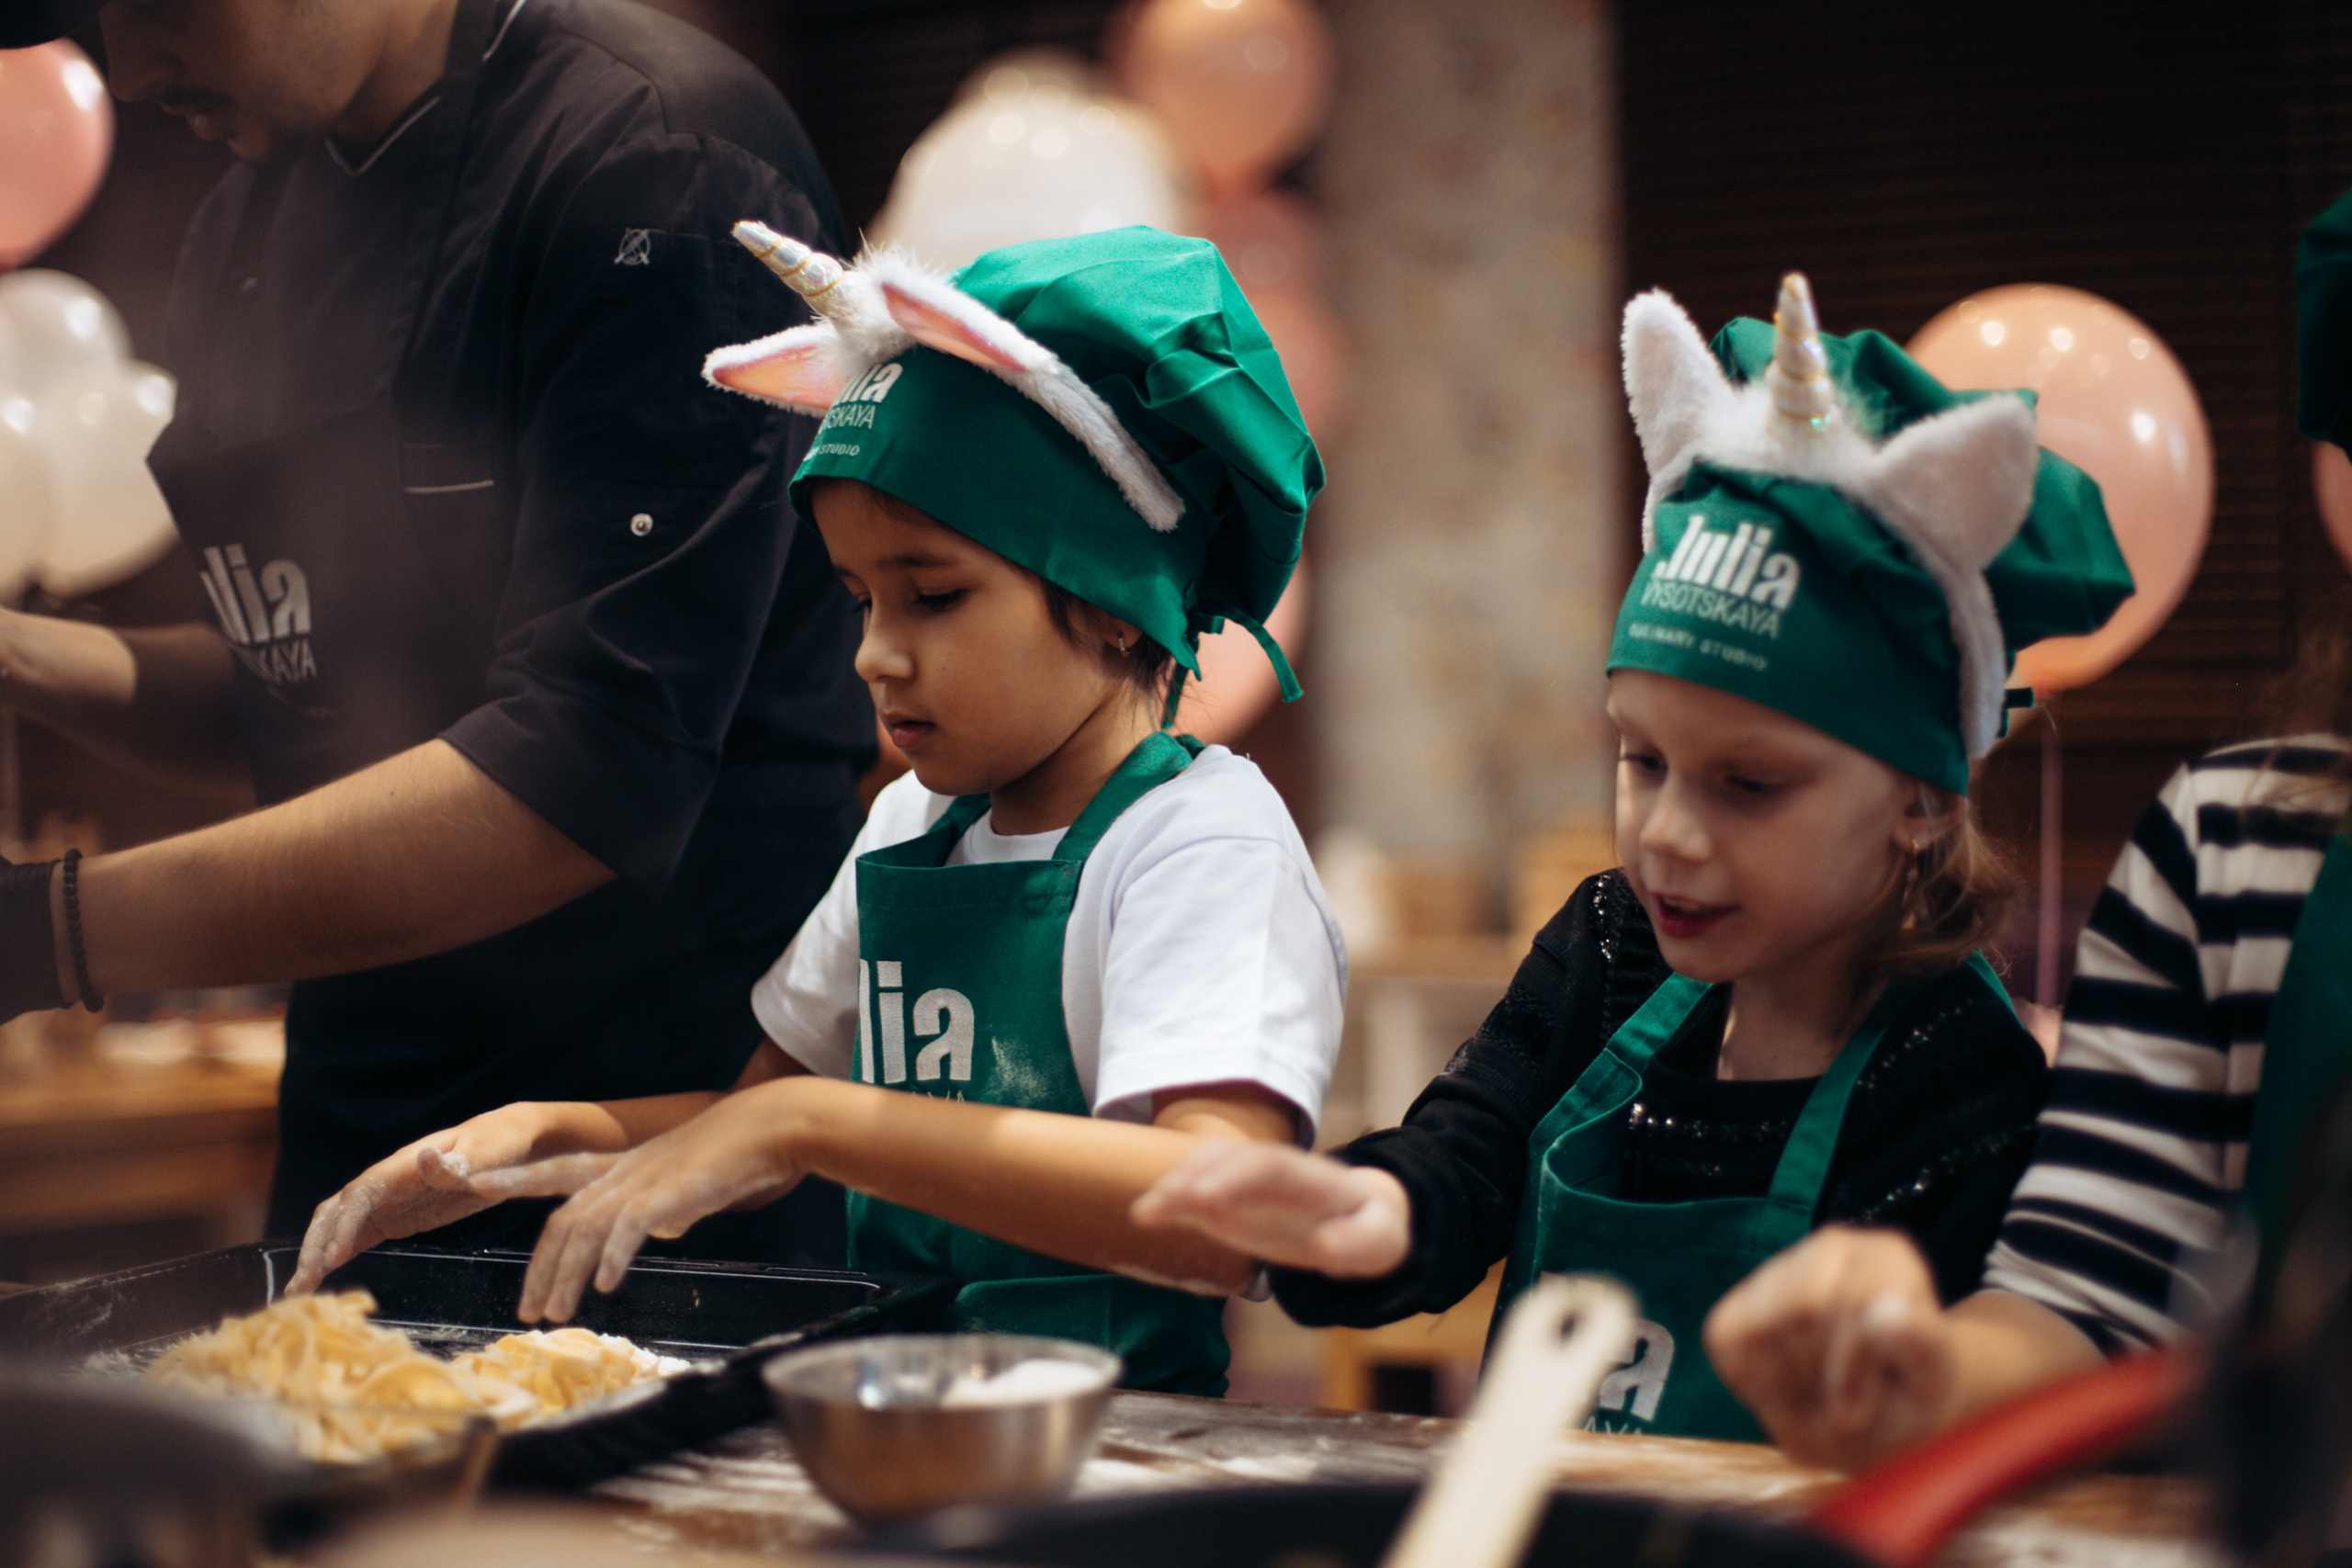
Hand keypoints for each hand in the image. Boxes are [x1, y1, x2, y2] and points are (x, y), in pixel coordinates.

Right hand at [288, 1102, 558, 1292]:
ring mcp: (386, 1199)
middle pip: (336, 1211)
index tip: (334, 1258)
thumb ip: (455, 1164)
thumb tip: (424, 1157)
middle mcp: (385, 1181)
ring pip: (339, 1225)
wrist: (508, 1141)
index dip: (344, 1225)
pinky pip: (356, 1235)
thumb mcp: (485, 1154)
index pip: (360, 1195)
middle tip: (300, 1285)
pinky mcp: (393, 1216)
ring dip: (317, 1254)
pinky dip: (336, 1255)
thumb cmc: (498, 1145)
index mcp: (402, 1166)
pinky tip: (320, 1279)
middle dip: (315, 1245)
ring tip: (298, 1291)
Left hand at [484, 1083, 811, 1322]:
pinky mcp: (667, 1193)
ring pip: (585, 1231)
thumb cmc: (738, 1152)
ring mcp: (643, 1180)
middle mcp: (625, 1171)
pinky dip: (612, 1258)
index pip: (557, 1171)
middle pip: (563, 1220)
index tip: (474, 1183)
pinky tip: (607, 1285)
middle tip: (528, 1311)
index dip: (515, 1177)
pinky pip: (627, 1229)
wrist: (773, 1126)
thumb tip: (657, 1229)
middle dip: (540, 1268)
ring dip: (566, 1276)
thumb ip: (662, 1202)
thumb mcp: (685, 1178)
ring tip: (557, 1315)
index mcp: (625, 1165)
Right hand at [1129, 1139, 1411, 1277]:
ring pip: (1208, 1166)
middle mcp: (1273, 1170)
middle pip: (1231, 1159)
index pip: (1270, 1166)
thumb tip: (1326, 1248)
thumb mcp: (1381, 1241)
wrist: (1360, 1215)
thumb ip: (1358, 1243)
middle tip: (1164, 1201)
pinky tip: (1146, 1215)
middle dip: (1196, 1175)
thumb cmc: (1371, 1228)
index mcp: (1311, 1177)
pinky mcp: (1233, 1199)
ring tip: (1147, 1211)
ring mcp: (1248, 1182)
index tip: (1206, 1197)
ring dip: (1177, 1183)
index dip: (1235, 1177)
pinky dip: (1172, 1199)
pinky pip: (1199, 1191)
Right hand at [1704, 1225, 1957, 1469]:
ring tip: (1818, 1399)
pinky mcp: (1742, 1299)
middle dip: (1817, 1375)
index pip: (1853, 1298)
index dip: (1849, 1368)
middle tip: (1838, 1413)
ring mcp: (1781, 1268)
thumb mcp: (1934, 1384)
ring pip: (1758, 1323)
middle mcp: (1833, 1247)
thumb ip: (1920, 1348)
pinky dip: (1750, 1378)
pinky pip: (1726, 1336)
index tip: (1857, 1414)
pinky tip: (1786, 1388)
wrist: (1880, 1404)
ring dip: (1785, 1382)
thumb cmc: (1910, 1392)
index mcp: (1889, 1257)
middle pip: (1801, 1306)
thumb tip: (1886, 1314)